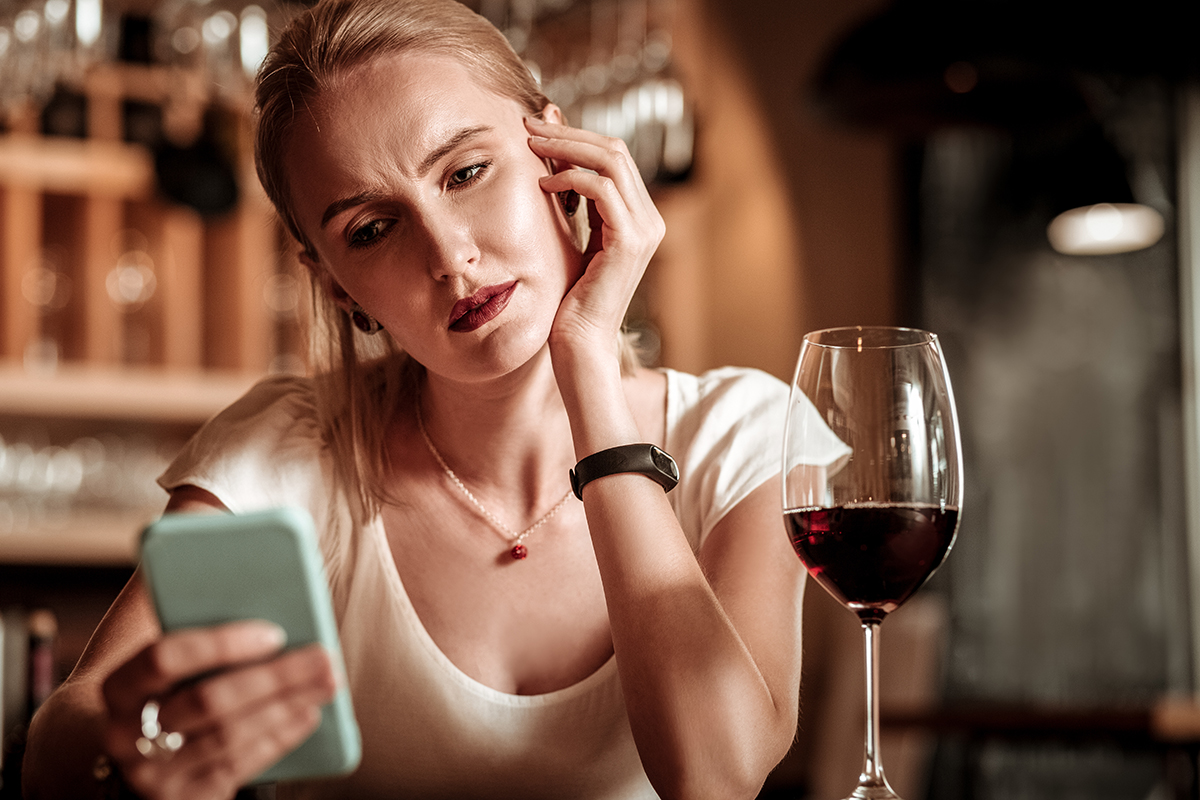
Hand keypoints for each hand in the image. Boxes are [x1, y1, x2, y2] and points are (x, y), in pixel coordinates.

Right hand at [100, 620, 336, 799]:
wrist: (130, 761)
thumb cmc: (161, 691)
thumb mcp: (160, 657)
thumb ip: (185, 613)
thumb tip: (240, 549)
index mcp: (118, 686)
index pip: (163, 658)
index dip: (220, 644)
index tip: (273, 631)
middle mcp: (126, 734)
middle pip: (208, 701)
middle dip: (274, 677)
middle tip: (323, 656)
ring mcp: (151, 774)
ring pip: (230, 735)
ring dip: (287, 704)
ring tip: (328, 680)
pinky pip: (238, 767)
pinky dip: (278, 737)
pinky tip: (308, 713)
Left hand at [525, 117, 665, 359]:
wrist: (580, 344)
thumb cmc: (569, 299)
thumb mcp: (572, 240)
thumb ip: (572, 203)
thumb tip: (552, 163)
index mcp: (639, 218)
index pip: (614, 157)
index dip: (576, 136)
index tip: (538, 129)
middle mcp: (649, 219)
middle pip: (615, 150)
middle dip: (569, 132)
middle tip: (528, 125)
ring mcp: (644, 229)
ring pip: (610, 160)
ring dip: (566, 146)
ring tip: (530, 145)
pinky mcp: (628, 241)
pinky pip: (601, 188)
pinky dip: (570, 177)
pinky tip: (544, 183)